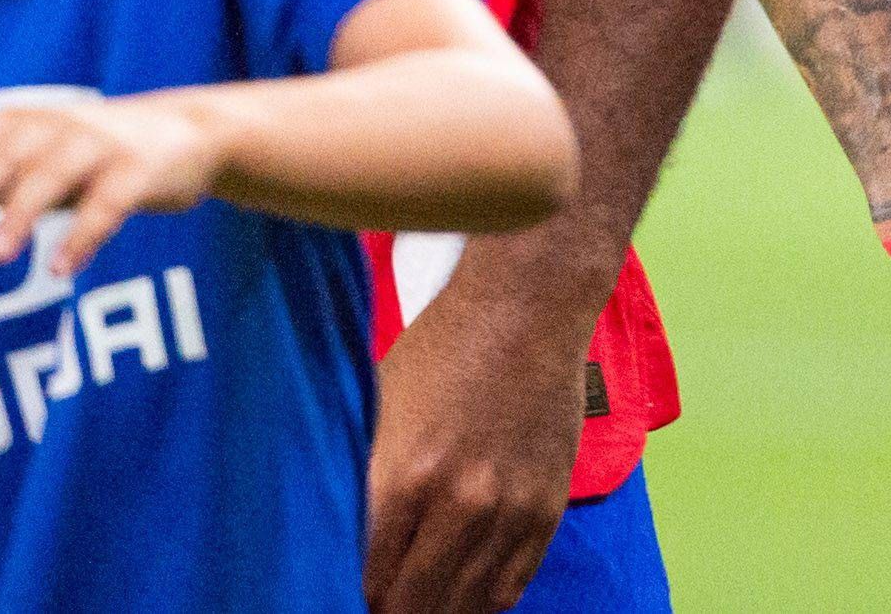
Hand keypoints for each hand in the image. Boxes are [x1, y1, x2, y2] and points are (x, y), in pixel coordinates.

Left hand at [0, 91, 225, 285]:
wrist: (192, 132)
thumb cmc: (96, 155)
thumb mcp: (37, 159)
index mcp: (29, 120)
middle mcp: (60, 125)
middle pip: (7, 153)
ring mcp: (103, 145)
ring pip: (54, 173)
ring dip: (20, 213)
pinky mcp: (142, 170)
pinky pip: (109, 202)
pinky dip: (83, 234)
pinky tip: (60, 269)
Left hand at [368, 238, 602, 613]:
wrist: (527, 308)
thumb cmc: (443, 349)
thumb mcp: (379, 409)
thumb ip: (364, 481)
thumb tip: (342, 544)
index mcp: (406, 475)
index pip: (368, 579)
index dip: (351, 596)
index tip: (343, 595)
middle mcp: (462, 501)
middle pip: (415, 605)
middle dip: (391, 611)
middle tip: (379, 604)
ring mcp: (511, 509)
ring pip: (465, 606)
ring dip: (436, 611)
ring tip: (418, 601)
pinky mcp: (548, 508)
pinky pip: (511, 587)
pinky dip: (481, 600)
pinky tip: (460, 592)